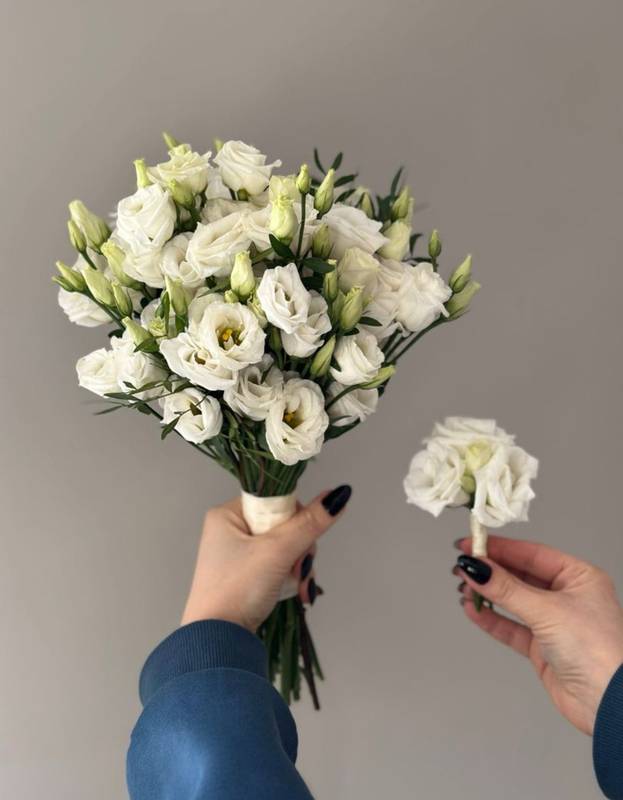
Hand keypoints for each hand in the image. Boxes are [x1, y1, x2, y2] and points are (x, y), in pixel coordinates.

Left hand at [181, 485, 351, 632]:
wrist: (217, 642)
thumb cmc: (239, 589)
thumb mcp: (277, 552)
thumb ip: (310, 523)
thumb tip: (340, 493)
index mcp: (227, 514)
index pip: (275, 500)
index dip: (296, 518)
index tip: (301, 541)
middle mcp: (230, 530)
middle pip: (284, 525)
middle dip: (300, 550)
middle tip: (298, 570)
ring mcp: (238, 555)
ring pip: (285, 548)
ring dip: (298, 567)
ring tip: (298, 587)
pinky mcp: (246, 576)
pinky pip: (278, 566)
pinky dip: (290, 578)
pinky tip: (296, 592)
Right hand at [454, 535, 622, 734]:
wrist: (609, 704)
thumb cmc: (597, 650)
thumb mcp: (547, 610)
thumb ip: (506, 589)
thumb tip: (476, 568)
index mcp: (579, 577)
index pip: (531, 554)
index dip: (499, 548)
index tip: (469, 544)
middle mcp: (567, 596)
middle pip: (520, 576)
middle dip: (490, 571)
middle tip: (461, 566)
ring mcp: (554, 622)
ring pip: (513, 602)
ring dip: (488, 595)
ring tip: (463, 588)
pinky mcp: (543, 648)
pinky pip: (511, 627)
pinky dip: (491, 619)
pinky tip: (473, 611)